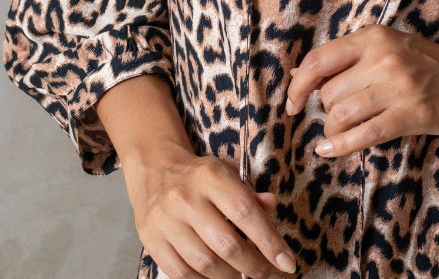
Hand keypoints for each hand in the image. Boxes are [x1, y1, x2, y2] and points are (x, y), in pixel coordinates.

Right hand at [122, 143, 296, 278]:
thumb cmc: (199, 176)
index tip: (287, 263)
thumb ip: (249, 194)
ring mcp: (165, 220)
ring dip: (231, 277)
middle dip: (254, 266)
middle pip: (227, 244)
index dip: (269, 241)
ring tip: (243, 275)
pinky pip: (182, 274)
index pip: (245, 213)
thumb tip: (272, 206)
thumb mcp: (226, 174)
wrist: (154, 170)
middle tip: (269, 274)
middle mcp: (186, 197)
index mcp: (210, 176)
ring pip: (205, 264)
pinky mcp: (151, 240)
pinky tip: (217, 277)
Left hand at [285, 25, 438, 157]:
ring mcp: (398, 87)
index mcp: (374, 37)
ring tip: (339, 132)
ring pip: (341, 113)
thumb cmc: (430, 63)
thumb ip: (350, 58)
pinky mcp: (411, 115)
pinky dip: (340, 146)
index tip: (292, 102)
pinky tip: (329, 150)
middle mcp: (383, 58)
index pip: (320, 59)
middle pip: (328, 92)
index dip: (299, 84)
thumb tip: (299, 73)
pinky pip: (364, 134)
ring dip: (333, 129)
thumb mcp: (390, 46)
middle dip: (325, 110)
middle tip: (336, 115)